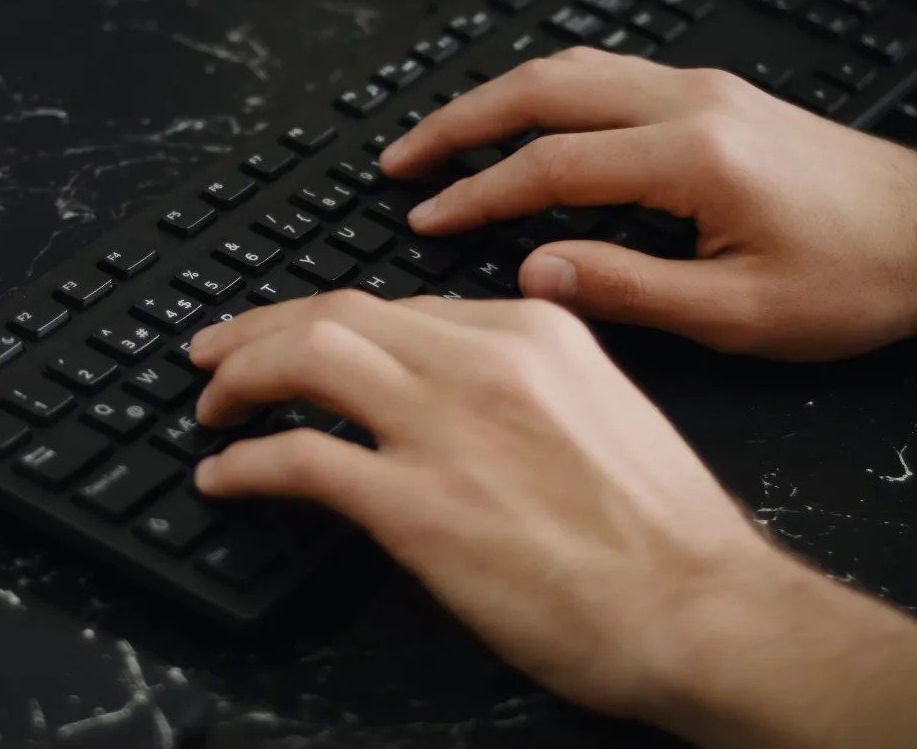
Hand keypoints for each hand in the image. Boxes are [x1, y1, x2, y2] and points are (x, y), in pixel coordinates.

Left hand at [188, 291, 783, 716]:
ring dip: (241, 377)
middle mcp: (484, 360)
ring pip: (306, 358)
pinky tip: (223, 478)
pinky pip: (299, 458)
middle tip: (216, 353)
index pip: (402, 306)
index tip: (302, 342)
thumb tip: (453, 402)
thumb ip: (527, 388)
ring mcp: (446, 427)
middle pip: (337, 312)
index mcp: (536, 331)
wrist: (705, 609)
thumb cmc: (667, 535)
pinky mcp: (417, 504)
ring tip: (210, 405)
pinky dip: (245, 463)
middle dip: (261, 328)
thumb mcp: (603, 414)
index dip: (332, 324)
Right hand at [378, 47, 916, 360]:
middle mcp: (692, 105)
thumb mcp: (738, 314)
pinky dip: (544, 97)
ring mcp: (703, 92)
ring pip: (573, 70)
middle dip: (460, 122)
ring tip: (441, 139)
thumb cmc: (854, 280)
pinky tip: (521, 126)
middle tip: (400, 159)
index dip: (477, 196)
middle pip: (545, 90)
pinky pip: (607, 77)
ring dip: (497, 100)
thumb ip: (629, 291)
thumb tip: (535, 273)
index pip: (550, 165)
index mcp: (693, 158)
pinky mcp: (713, 99)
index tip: (424, 219)